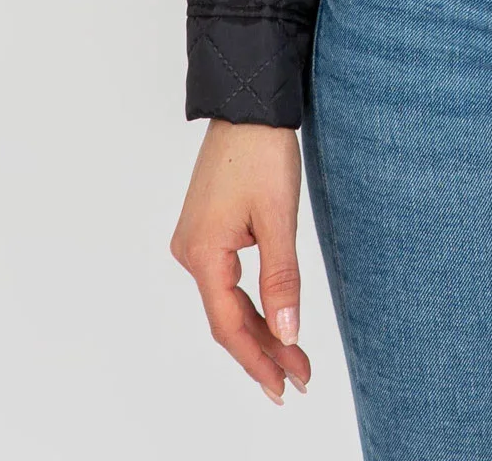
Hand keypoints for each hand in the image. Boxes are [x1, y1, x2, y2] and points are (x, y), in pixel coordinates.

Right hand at [170, 119, 311, 404]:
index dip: (258, 361)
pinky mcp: (206, 230)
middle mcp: (190, 252)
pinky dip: (250, 303)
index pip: (230, 325)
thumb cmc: (262, 152)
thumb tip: (287, 332)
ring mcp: (195, 241)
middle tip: (300, 378)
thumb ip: (281, 279)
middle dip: (264, 350)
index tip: (286, 386)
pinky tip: (272, 319)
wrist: (247, 105)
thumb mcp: (279, 217)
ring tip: (293, 358)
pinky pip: (226, 280)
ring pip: (227, 301)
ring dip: (259, 328)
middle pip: (227, 318)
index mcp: (203, 253)